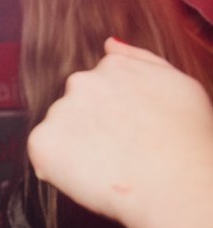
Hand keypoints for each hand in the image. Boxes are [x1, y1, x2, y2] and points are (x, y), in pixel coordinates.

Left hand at [27, 39, 212, 227]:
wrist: (176, 182)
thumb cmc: (185, 140)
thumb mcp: (178, 84)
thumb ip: (140, 59)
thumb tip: (109, 44)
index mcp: (112, 68)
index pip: (97, 87)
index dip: (112, 115)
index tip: (127, 131)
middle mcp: (81, 83)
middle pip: (75, 107)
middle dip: (90, 128)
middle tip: (119, 151)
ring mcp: (59, 112)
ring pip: (58, 131)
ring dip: (74, 147)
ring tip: (109, 165)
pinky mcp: (42, 143)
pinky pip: (43, 156)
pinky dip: (58, 168)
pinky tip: (89, 175)